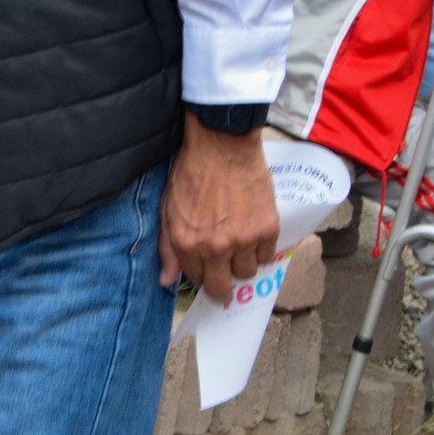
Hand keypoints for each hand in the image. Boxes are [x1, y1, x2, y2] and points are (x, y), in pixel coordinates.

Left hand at [159, 114, 279, 301]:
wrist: (222, 146)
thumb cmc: (191, 174)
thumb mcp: (168, 209)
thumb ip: (167, 248)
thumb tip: (167, 282)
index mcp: (187, 243)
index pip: (196, 279)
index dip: (202, 274)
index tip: (206, 267)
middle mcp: (215, 247)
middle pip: (223, 288)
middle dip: (223, 284)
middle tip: (225, 272)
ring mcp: (243, 240)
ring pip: (247, 274)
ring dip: (242, 263)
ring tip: (238, 242)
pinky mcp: (267, 229)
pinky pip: (267, 257)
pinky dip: (260, 249)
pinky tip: (252, 232)